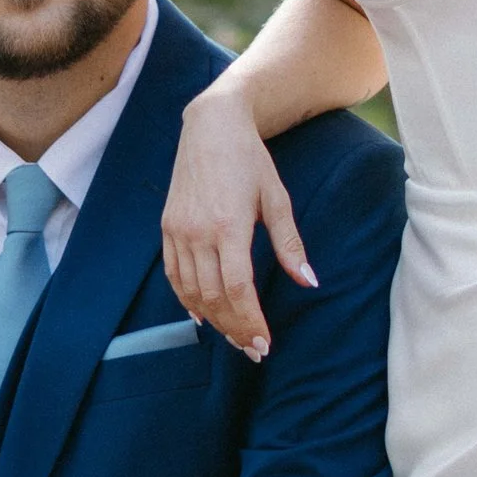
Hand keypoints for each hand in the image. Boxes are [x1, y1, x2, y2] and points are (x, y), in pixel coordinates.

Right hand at [162, 80, 313, 359]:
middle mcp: (198, 232)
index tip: (264, 343)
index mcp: (229, 226)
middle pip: (213, 297)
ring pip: (191, 291)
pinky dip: (186, 299)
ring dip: (213, 319)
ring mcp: (178, 231)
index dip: (250, 320)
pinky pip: (174, 275)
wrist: (211, 127)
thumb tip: (309, 282)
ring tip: (234, 336)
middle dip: (235, 328)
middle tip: (253, 349)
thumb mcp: (277, 199)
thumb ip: (290, 245)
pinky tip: (202, 315)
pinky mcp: (167, 228)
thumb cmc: (250, 160)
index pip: (237, 289)